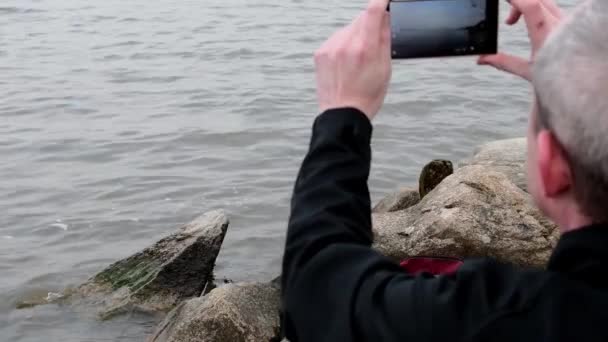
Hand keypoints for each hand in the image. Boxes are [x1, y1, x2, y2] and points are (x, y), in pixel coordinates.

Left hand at [314, 0, 390, 120]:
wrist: (342, 114)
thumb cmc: (366, 96)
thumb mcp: (385, 69)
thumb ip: (385, 40)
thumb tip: (385, 18)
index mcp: (365, 49)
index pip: (372, 12)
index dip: (380, 2)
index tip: (384, 0)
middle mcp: (345, 45)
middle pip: (360, 20)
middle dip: (369, 25)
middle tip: (373, 45)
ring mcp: (330, 48)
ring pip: (348, 29)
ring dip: (355, 36)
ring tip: (358, 60)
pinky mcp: (320, 53)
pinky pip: (336, 39)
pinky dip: (343, 44)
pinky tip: (346, 62)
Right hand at [478, 0, 562, 80]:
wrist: (580, 79)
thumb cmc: (556, 77)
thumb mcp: (528, 71)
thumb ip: (503, 62)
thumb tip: (481, 59)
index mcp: (546, 35)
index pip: (531, 6)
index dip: (515, 0)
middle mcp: (558, 24)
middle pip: (534, 0)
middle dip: (516, 4)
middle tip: (506, 20)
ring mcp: (565, 20)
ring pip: (542, 1)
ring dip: (525, 7)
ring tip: (512, 22)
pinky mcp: (568, 20)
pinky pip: (550, 6)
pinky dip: (535, 10)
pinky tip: (529, 24)